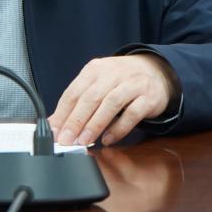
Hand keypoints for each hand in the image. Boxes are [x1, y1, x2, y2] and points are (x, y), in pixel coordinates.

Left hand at [48, 54, 178, 146]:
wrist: (156, 72)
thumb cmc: (120, 81)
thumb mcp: (98, 84)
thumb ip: (78, 102)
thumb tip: (55, 124)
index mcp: (95, 69)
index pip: (74, 91)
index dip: (63, 113)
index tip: (55, 132)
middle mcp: (113, 73)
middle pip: (91, 97)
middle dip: (76, 120)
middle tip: (67, 140)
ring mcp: (132, 84)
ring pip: (110, 103)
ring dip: (95, 124)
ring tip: (84, 141)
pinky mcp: (148, 97)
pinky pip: (132, 114)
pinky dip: (118, 128)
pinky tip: (108, 139)